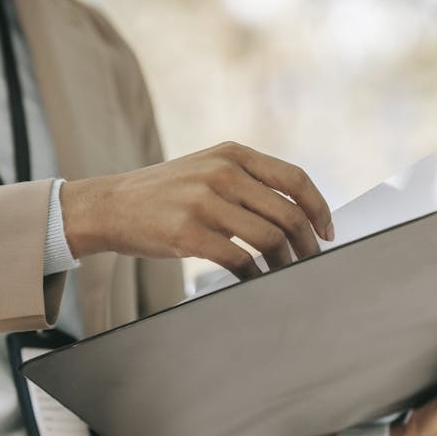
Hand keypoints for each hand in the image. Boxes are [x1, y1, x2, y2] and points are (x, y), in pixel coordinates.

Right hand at [60, 141, 333, 278]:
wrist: (108, 205)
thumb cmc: (164, 194)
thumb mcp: (206, 169)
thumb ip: (247, 182)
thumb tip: (297, 217)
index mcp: (232, 154)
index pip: (295, 178)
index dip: (319, 208)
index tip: (328, 232)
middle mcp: (222, 172)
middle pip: (288, 213)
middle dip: (308, 244)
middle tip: (311, 262)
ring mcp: (203, 201)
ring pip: (269, 238)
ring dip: (285, 263)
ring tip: (285, 275)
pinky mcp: (187, 232)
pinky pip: (239, 260)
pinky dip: (255, 275)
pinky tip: (255, 281)